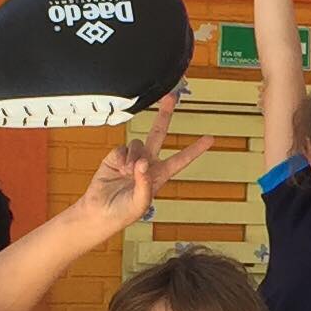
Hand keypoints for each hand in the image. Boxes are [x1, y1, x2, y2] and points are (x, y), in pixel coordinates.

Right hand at [78, 93, 216, 234]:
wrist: (100, 212)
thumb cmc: (123, 213)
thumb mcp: (140, 204)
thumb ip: (144, 184)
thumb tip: (143, 163)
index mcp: (159, 175)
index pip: (181, 160)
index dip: (195, 149)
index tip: (210, 139)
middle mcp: (147, 163)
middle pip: (159, 133)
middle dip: (165, 115)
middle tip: (172, 97)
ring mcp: (132, 158)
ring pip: (137, 143)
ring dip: (134, 157)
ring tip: (127, 173)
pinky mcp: (116, 157)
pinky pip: (121, 148)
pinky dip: (120, 158)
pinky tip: (117, 169)